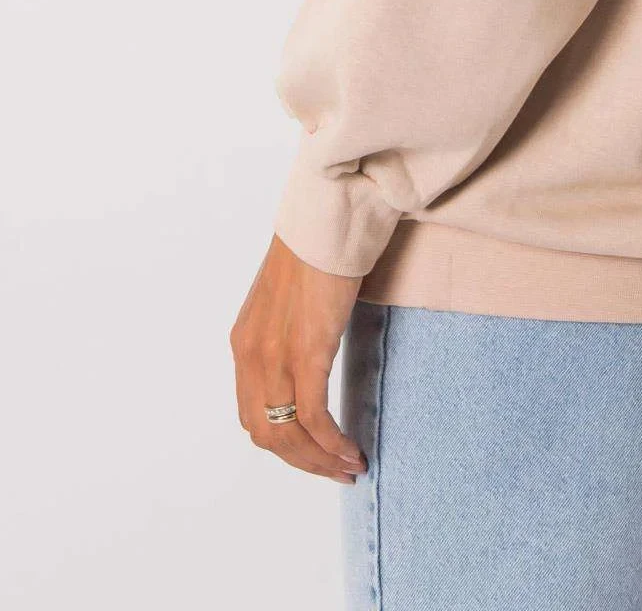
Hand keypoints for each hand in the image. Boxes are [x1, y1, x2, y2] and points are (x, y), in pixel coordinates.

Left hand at [230, 234, 367, 482]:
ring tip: (348, 468)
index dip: (282, 444)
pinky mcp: (307, 350)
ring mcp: (276, 355)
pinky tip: (351, 450)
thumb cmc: (319, 246)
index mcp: (244, 342)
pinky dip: (331, 443)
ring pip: (287, 434)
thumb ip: (289, 331)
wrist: (329, 215)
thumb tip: (311, 355)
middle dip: (301, 462)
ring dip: (318, 460)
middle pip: (266, 433)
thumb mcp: (289, 299)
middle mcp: (251, 355)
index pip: (252, 414)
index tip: (312, 453)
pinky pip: (314, 416)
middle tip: (334, 471)